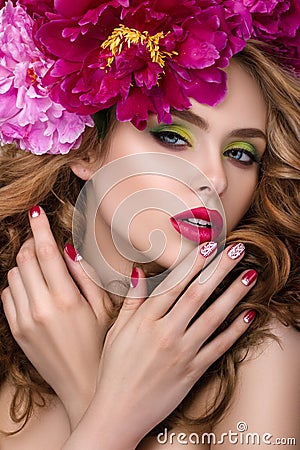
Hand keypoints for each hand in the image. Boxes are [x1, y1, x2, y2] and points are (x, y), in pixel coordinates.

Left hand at [1, 206, 112, 428]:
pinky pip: (6, 296)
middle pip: (25, 260)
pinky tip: (34, 288)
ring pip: (13, 275)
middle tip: (43, 240)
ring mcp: (24, 321)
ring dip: (25, 264)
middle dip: (33, 243)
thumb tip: (69, 249)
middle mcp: (40, 308)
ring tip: (42, 269)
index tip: (36, 213)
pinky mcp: (16, 331)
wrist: (81, 385)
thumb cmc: (100, 345)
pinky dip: (17, 284)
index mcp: (66, 300)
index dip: (40, 229)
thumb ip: (87, 276)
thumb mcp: (104, 308)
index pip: (46, 253)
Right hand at [64, 242, 256, 449]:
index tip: (208, 246)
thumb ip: (132, 300)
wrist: (118, 413)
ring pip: (213, 317)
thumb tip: (139, 271)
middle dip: (219, 269)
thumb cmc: (113, 370)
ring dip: (233, 294)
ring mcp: (182, 353)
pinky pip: (219, 348)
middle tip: (236, 249)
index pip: (173, 284)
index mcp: (145, 321)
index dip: (192, 263)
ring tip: (249, 275)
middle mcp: (165, 334)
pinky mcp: (193, 372)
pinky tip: (249, 314)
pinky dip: (235, 331)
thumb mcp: (116, 332)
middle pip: (197, 295)